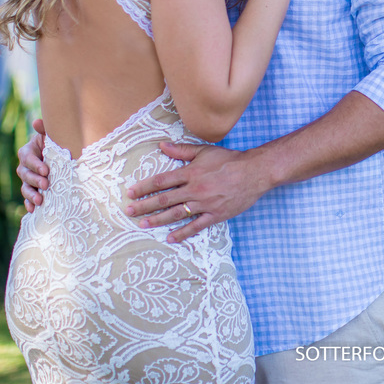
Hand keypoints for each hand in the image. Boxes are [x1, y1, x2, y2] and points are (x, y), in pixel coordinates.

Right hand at [17, 118, 48, 211]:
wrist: (63, 155)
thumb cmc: (57, 143)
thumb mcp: (51, 135)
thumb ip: (44, 129)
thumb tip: (36, 122)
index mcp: (28, 151)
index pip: (27, 158)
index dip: (35, 164)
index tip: (46, 170)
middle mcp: (25, 166)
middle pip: (25, 174)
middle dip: (35, 180)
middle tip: (46, 185)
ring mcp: (27, 179)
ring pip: (25, 187)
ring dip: (31, 194)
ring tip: (39, 201)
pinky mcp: (32, 189)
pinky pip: (27, 198)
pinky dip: (28, 204)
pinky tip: (33, 210)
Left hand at [126, 143, 268, 242]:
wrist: (254, 172)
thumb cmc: (229, 160)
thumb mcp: (205, 151)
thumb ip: (182, 150)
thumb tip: (162, 146)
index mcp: (191, 172)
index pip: (162, 181)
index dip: (144, 187)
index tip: (131, 193)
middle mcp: (195, 189)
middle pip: (164, 199)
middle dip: (144, 206)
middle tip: (129, 211)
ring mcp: (205, 203)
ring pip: (177, 214)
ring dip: (158, 220)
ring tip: (143, 224)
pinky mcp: (216, 214)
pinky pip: (196, 226)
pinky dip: (183, 233)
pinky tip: (171, 238)